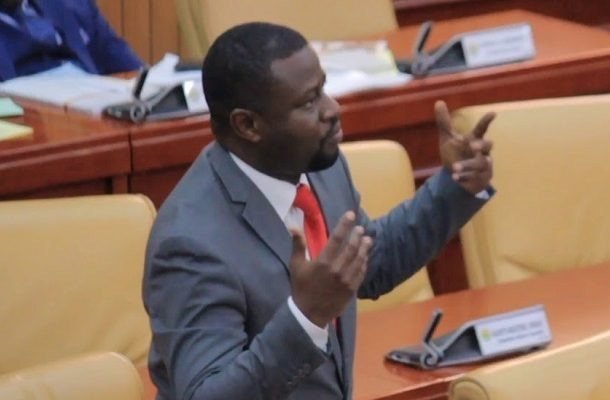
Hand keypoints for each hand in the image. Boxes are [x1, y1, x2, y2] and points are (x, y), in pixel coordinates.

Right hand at [289, 211, 372, 326]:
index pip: (337, 238)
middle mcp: (337, 270)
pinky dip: (364, 263)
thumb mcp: (296, 265)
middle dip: (357, 236)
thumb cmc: (301, 287)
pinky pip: (361, 272)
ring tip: (367, 239)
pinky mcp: (352, 289)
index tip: (351, 214)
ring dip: (364, 248)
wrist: (309, 314)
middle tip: (360, 229)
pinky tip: (365, 257)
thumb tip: (293, 225)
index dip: (345, 225)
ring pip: (359, 259)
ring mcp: (346, 280)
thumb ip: (297, 244)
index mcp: (323, 262)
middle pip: (352, 248)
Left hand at [435, 100, 494, 194]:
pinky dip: (464, 178)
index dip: (486, 122)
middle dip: (481, 145)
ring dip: (468, 165)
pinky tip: (454, 178)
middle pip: (488, 146)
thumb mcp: (448, 138)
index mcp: (474, 140)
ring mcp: (483, 166)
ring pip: (480, 164)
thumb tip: (438, 102)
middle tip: (472, 145)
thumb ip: (444, 122)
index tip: (493, 113)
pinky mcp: (479, 180)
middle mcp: (481, 152)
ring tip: (454, 167)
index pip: (481, 129)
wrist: (457, 176)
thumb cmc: (456, 153)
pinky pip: (474, 179)